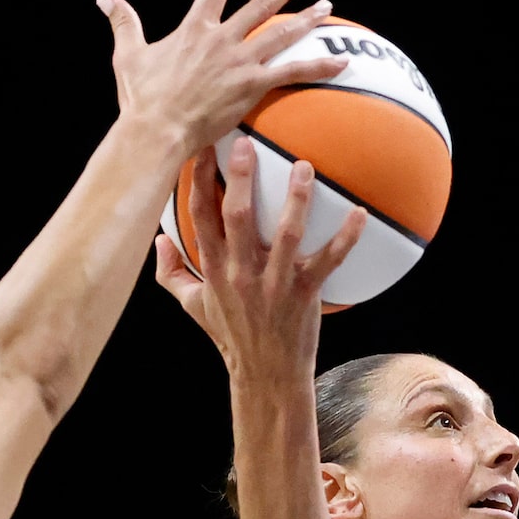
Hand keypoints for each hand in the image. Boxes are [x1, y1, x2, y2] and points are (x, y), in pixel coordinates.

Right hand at [101, 0, 350, 154]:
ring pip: (282, 34)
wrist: (156, 130)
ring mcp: (239, 62)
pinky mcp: (252, 86)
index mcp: (194, 28)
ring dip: (307, 19)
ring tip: (327, 6)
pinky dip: (318, 66)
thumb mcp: (128, 56)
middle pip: (261, 4)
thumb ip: (124, 22)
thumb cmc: (142, 99)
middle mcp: (221, 39)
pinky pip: (293, 73)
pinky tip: (341, 61)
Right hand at [151, 136, 365, 376]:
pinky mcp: (305, 293)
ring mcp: (274, 283)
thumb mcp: (192, 306)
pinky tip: (360, 213)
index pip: (200, 215)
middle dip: (241, 177)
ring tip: (304, 167)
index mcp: (214, 269)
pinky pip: (328, 261)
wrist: (265, 375)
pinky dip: (346, 238)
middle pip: (238, 216)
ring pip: (286, 234)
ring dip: (296, 199)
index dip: (198, 177)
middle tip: (246, 143)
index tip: (201, 144)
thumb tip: (157, 239)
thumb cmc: (230, 336)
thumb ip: (171, 272)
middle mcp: (241, 273)